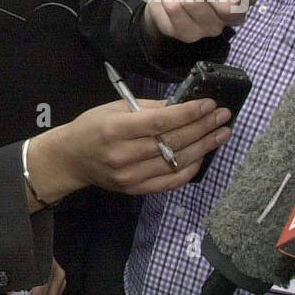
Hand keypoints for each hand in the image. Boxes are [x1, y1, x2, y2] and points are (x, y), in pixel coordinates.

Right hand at [27, 98, 233, 200]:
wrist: (70, 159)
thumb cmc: (92, 127)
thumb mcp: (114, 107)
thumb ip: (148, 108)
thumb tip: (182, 105)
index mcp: (115, 129)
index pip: (160, 122)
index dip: (188, 114)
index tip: (210, 105)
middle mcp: (123, 155)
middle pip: (172, 142)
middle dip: (203, 127)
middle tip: (224, 117)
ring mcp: (130, 177)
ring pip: (176, 162)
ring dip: (204, 147)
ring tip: (222, 133)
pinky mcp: (135, 190)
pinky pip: (170, 182)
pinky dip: (190, 169)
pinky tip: (204, 155)